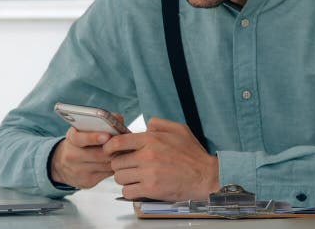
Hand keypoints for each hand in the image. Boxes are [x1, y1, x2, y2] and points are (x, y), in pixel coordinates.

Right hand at [50, 113, 125, 188]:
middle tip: (126, 144)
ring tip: (127, 151)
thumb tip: (118, 119)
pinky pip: (106, 174)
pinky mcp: (87, 182)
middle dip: (113, 149)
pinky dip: (115, 167)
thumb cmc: (80, 143)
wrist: (61, 165)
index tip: (107, 135)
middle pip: (98, 154)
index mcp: (71, 139)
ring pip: (105, 164)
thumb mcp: (83, 130)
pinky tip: (120, 162)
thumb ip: (100, 122)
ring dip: (117, 158)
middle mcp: (72, 155)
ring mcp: (79, 170)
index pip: (80, 138)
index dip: (93, 137)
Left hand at [102, 117, 219, 200]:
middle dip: (119, 164)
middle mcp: (147, 156)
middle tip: (127, 166)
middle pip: (116, 161)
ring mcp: (149, 173)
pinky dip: (130, 190)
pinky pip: (127, 192)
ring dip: (124, 178)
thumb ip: (158, 123)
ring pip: (120, 177)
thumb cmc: (192, 153)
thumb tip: (144, 125)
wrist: (206, 176)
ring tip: (133, 176)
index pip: (118, 141)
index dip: (109, 146)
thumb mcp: (178, 129)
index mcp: (151, 139)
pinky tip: (138, 187)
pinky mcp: (151, 189)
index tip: (109, 150)